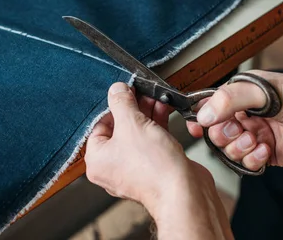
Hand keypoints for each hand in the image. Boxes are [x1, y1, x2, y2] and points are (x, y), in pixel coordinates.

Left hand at [85, 82, 194, 210]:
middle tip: (142, 92)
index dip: (114, 105)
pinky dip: (157, 125)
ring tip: (156, 97)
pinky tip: (164, 109)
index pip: (99, 124)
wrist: (184, 192)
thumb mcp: (132, 123)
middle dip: (134, 107)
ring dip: (148, 113)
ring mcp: (135, 167)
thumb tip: (116, 89)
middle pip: (120, 127)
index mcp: (98, 160)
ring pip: (138, 133)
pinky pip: (152, 141)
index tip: (125, 91)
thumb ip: (122, 102)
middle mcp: (114, 166)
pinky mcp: (155, 166)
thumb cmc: (154, 168)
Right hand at [188, 71, 282, 170]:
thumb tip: (204, 113)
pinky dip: (253, 159)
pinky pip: (248, 163)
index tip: (197, 126)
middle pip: (217, 130)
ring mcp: (258, 135)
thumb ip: (232, 99)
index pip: (213, 105)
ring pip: (230, 148)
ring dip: (239, 148)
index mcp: (244, 94)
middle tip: (240, 131)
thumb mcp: (267, 89)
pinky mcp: (268, 154)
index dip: (202, 116)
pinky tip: (266, 150)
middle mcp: (248, 115)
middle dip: (224, 134)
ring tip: (257, 140)